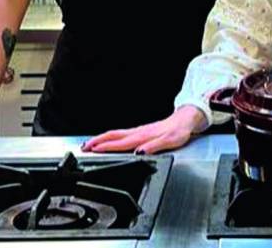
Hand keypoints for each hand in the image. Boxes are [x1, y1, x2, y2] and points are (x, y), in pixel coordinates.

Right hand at [83, 106, 205, 154]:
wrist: (187, 119)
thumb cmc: (180, 130)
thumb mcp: (170, 141)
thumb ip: (154, 147)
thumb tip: (139, 153)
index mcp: (143, 136)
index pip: (119, 142)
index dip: (104, 146)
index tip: (91, 150)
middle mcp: (139, 132)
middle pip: (113, 135)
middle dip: (97, 141)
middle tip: (83, 147)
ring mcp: (140, 131)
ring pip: (116, 134)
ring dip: (102, 139)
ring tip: (91, 144)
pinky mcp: (143, 131)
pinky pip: (122, 134)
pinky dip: (112, 138)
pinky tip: (111, 141)